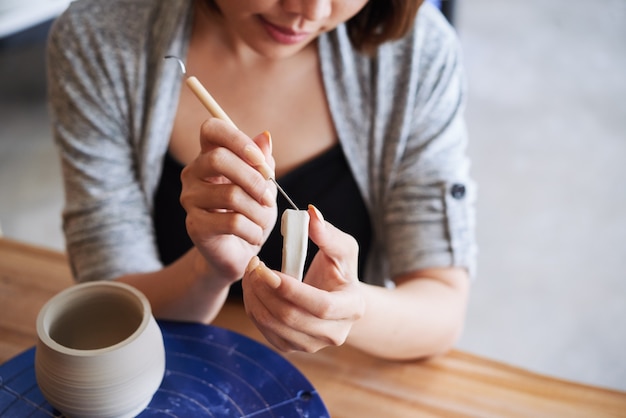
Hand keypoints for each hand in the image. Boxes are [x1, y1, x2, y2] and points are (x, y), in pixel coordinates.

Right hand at [180, 119, 277, 283]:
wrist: (238, 253)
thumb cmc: (250, 214)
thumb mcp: (263, 186)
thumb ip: (262, 162)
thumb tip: (265, 137)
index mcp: (210, 156)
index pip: (211, 129)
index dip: (237, 139)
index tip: (260, 161)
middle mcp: (193, 174)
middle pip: (218, 159)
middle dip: (253, 179)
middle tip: (269, 198)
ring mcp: (190, 200)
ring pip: (231, 194)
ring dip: (258, 211)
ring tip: (263, 222)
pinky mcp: (195, 226)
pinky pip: (233, 222)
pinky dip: (253, 230)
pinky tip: (255, 236)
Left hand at [242, 205, 364, 352]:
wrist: (337, 300)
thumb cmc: (339, 271)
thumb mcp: (342, 249)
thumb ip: (328, 233)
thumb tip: (311, 213)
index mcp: (352, 308)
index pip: (321, 306)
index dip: (292, 290)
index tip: (268, 270)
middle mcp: (334, 334)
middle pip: (292, 319)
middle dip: (266, 291)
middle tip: (253, 264)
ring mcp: (311, 345)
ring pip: (274, 326)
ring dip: (255, 297)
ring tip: (251, 271)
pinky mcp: (291, 347)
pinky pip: (265, 331)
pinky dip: (253, 307)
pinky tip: (253, 286)